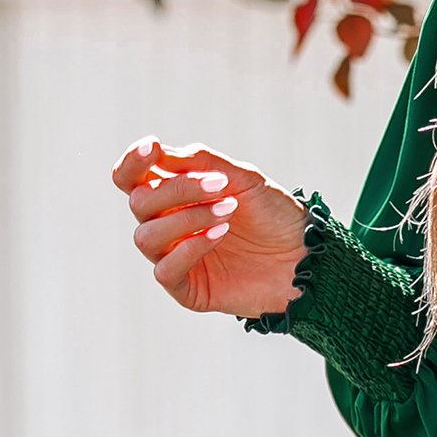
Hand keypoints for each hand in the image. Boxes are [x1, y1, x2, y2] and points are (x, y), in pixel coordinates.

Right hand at [112, 135, 308, 318]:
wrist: (305, 255)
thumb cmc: (272, 214)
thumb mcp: (243, 178)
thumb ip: (202, 162)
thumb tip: (161, 153)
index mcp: (172, 197)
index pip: (131, 179)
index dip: (133, 163)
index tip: (153, 148)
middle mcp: (166, 227)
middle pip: (140, 203)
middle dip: (177, 190)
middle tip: (220, 186)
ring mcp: (173, 258)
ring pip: (147, 237)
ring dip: (187, 218)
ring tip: (229, 210)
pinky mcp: (186, 289)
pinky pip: (166, 270)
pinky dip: (190, 249)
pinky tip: (219, 235)